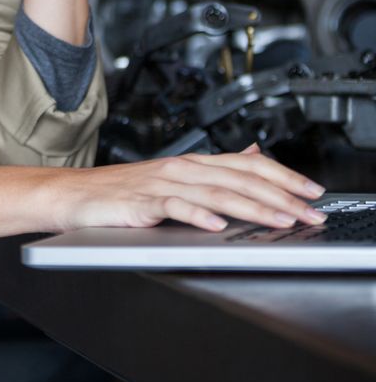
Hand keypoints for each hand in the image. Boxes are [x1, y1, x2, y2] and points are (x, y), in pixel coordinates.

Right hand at [56, 145, 326, 232]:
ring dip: (251, 207)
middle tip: (308, 212)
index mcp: (190, 163)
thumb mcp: (172, 175)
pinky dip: (197, 216)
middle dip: (279, 196)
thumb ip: (214, 168)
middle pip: (237, 178)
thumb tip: (252, 153)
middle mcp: (179, 169)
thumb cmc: (118, 191)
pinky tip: (217, 227)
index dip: (282, 177)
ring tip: (278, 220)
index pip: (246, 165)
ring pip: (213, 193)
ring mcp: (159, 184)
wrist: (70, 195)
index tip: (311, 192)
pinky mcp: (139, 204)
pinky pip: (173, 208)